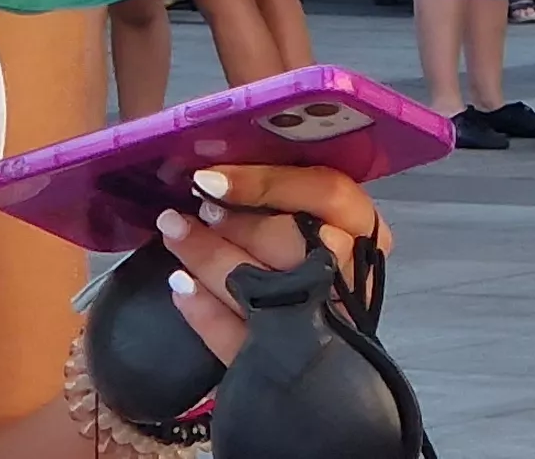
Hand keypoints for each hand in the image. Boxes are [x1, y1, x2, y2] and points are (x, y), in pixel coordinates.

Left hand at [140, 165, 388, 366]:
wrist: (319, 348)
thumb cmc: (308, 252)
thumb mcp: (310, 213)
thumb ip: (277, 194)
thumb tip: (212, 174)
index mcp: (360, 226)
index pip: (326, 192)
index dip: (265, 183)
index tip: (209, 180)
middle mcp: (349, 271)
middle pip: (298, 241)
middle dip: (237, 225)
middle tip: (195, 211)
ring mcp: (323, 321)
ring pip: (265, 287)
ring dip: (210, 259)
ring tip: (174, 233)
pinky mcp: (287, 361)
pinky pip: (241, 337)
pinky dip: (206, 311)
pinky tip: (180, 287)